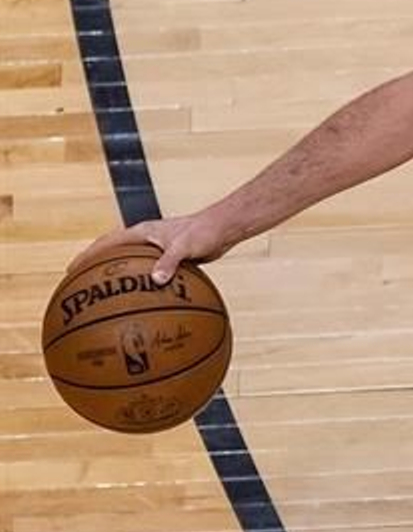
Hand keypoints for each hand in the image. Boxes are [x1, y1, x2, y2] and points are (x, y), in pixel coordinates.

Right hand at [69, 213, 231, 284]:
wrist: (223, 229)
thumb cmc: (204, 231)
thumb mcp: (184, 247)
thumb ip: (169, 261)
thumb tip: (156, 280)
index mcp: (142, 232)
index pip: (107, 243)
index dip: (88, 256)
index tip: (71, 270)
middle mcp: (146, 240)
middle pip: (114, 254)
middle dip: (96, 268)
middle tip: (81, 286)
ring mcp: (157, 249)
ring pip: (131, 265)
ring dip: (119, 278)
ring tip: (106, 297)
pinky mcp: (170, 259)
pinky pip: (150, 273)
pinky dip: (142, 285)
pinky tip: (142, 302)